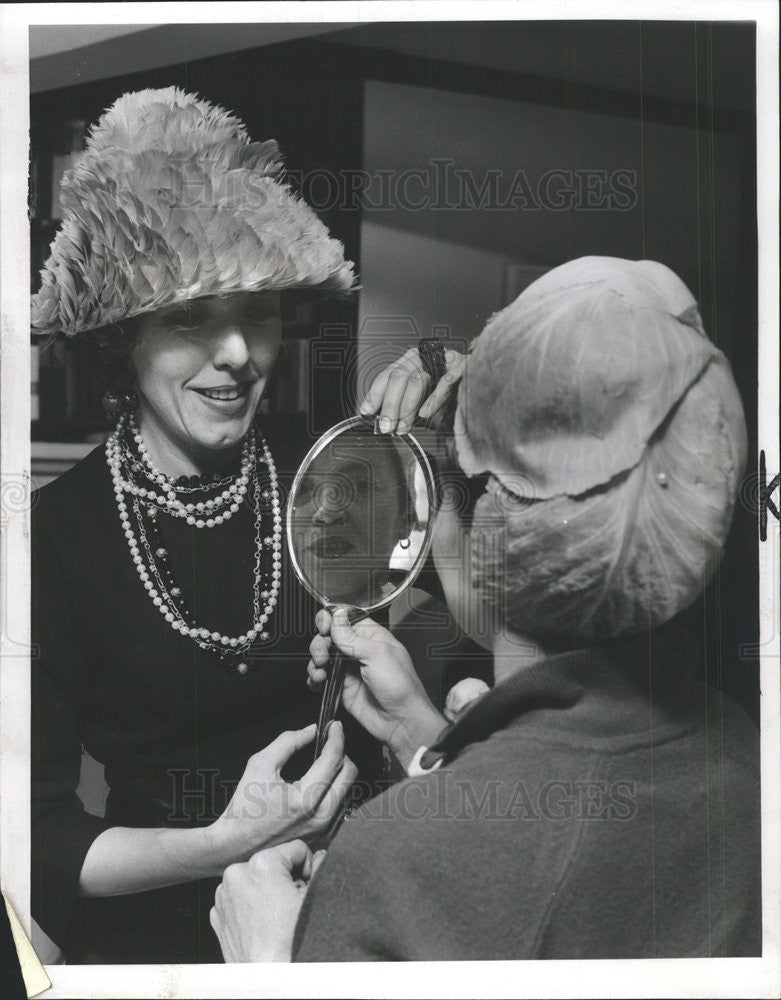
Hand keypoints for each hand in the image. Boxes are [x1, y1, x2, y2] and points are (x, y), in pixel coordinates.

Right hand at [205, 722, 356, 867]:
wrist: (234, 846)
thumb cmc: (244, 806)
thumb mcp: (260, 764)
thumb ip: (288, 742)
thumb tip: (312, 730)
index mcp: (305, 799)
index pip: (333, 759)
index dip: (336, 737)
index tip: (334, 725)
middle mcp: (320, 817)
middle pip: (350, 774)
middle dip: (342, 752)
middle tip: (329, 742)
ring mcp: (323, 830)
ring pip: (348, 790)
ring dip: (339, 771)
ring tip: (322, 761)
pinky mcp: (323, 837)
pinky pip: (340, 806)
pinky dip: (335, 789)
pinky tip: (320, 782)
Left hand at [210, 839, 326, 961]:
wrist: (272, 978)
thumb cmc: (293, 940)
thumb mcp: (315, 897)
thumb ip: (321, 867)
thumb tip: (321, 856)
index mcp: (261, 864)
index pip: (296, 849)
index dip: (308, 867)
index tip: (307, 886)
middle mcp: (237, 874)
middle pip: (273, 864)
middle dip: (285, 879)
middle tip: (291, 903)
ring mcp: (224, 896)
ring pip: (255, 880)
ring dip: (266, 891)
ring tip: (276, 915)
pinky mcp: (218, 915)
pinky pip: (238, 898)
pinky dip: (250, 905)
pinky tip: (261, 922)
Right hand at [307, 608, 445, 769]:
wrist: (401, 720)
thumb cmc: (400, 686)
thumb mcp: (376, 654)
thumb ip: (351, 637)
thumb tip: (337, 615)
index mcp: (371, 636)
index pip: (345, 620)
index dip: (330, 621)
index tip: (323, 628)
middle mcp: (359, 651)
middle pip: (329, 637)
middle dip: (320, 644)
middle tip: (322, 656)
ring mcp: (349, 669)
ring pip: (322, 657)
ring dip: (314, 662)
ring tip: (320, 672)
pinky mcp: (342, 687)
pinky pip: (322, 678)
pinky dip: (314, 678)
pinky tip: (318, 681)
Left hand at [359, 346, 464, 433]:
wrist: (479, 389)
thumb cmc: (448, 397)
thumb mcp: (419, 405)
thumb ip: (402, 411)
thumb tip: (380, 422)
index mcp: (409, 363)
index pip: (386, 376)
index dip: (374, 395)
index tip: (366, 413)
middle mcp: (423, 357)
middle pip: (399, 377)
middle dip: (390, 405)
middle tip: (386, 427)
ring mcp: (441, 359)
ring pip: (417, 379)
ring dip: (407, 407)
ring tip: (402, 427)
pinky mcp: (460, 365)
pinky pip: (444, 381)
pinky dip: (433, 399)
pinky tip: (425, 413)